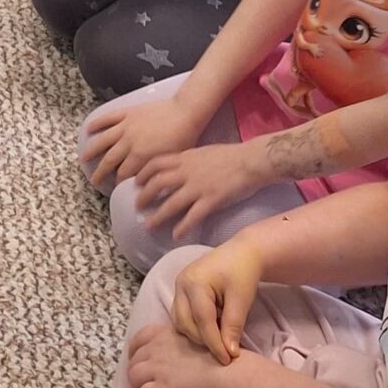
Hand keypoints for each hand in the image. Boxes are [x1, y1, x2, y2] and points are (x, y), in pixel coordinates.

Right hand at [81, 91, 201, 190]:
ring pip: (104, 140)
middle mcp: (129, 142)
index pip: (124, 174)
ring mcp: (126, 126)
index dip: (119, 183)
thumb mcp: (170, 162)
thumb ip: (155, 173)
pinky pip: (109, 118)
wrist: (186, 112)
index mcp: (140, 156)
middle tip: (94, 181)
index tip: (116, 189)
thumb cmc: (184, 138)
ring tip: (83, 158)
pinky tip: (88, 128)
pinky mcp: (128, 112)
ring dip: (93, 150)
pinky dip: (97, 123)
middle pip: (110, 161)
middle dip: (101, 172)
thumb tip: (147, 185)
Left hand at [127, 319, 231, 387]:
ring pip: (133, 377)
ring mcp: (158, 368)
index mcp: (165, 334)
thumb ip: (180, 343)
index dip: (135, 351)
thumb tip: (177, 352)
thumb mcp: (196, 338)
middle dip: (135, 372)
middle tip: (142, 382)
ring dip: (136, 387)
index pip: (139, 339)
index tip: (140, 361)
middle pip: (133, 360)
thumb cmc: (221, 356)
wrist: (229, 373)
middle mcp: (157, 348)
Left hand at [131, 141, 265, 239]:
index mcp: (184, 157)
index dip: (142, 175)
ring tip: (148, 226)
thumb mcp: (202, 151)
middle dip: (144, 197)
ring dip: (157, 216)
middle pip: (157, 184)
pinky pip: (192, 216)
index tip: (136, 184)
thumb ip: (187, 160)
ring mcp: (198, 187)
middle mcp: (187, 172)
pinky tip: (176, 235)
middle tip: (137, 208)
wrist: (251, 160)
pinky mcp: (211, 200)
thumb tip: (177, 167)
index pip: (155, 164)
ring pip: (171, 203)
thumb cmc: (230, 155)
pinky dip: (182, 227)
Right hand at [172, 237, 265, 364]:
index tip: (227, 360)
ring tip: (217, 340)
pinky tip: (210, 330)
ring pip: (180, 321)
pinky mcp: (181, 291)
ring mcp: (178, 286)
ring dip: (196, 335)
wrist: (242, 253)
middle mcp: (181, 284)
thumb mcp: (241, 299)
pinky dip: (193, 326)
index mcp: (194, 283)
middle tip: (224, 352)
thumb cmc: (243, 273)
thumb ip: (233, 326)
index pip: (202, 321)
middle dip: (204, 341)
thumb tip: (229, 353)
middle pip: (186, 323)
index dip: (214, 343)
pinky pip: (181, 315)